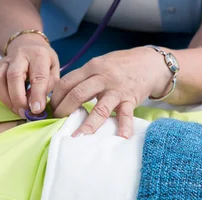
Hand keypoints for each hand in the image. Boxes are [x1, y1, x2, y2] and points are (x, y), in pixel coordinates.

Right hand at [0, 34, 59, 116]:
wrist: (28, 44)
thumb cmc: (44, 60)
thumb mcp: (54, 69)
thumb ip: (48, 85)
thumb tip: (36, 105)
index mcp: (39, 55)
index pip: (38, 76)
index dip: (37, 95)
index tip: (37, 110)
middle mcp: (20, 55)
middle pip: (14, 76)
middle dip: (18, 98)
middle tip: (25, 113)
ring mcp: (6, 59)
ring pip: (0, 79)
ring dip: (8, 99)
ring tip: (18, 110)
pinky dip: (2, 96)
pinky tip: (11, 103)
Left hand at [50, 47, 171, 137]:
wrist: (150, 62)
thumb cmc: (120, 65)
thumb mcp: (100, 64)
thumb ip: (84, 76)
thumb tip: (63, 92)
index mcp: (91, 67)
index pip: (67, 82)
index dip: (56, 97)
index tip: (51, 108)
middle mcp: (103, 77)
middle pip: (78, 94)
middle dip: (64, 110)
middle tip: (57, 122)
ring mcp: (117, 89)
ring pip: (99, 108)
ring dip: (88, 125)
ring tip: (78, 137)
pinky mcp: (130, 99)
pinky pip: (126, 114)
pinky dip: (124, 126)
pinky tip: (121, 137)